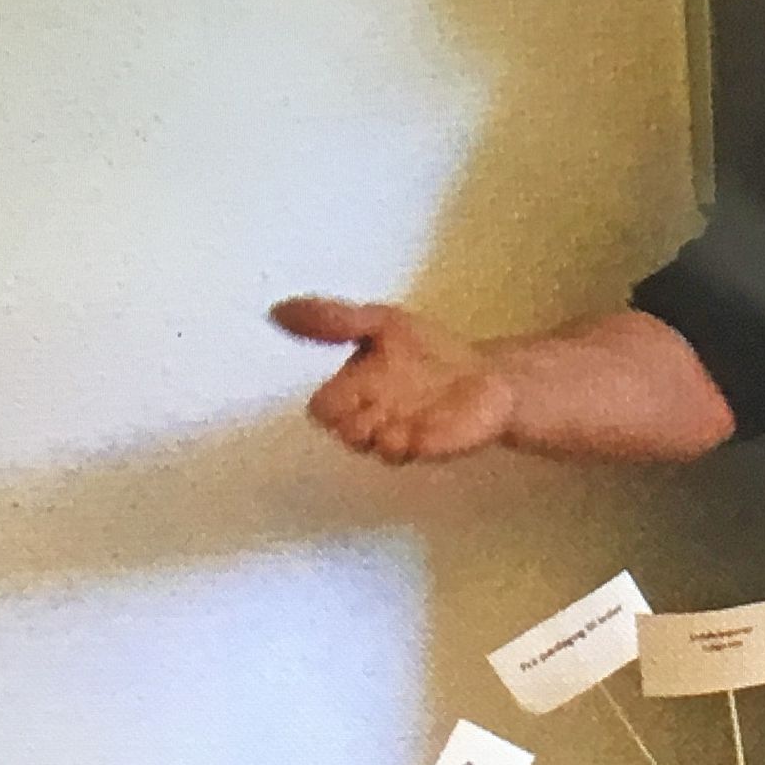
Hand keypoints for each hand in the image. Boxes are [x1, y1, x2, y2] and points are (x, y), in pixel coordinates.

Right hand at [278, 295, 518, 463]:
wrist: (488, 376)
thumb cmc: (430, 351)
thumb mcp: (382, 323)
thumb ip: (335, 319)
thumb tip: (276, 311)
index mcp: (353, 390)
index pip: (321, 408)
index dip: (329, 403)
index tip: (350, 386)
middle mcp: (370, 418)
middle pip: (341, 430)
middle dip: (351, 417)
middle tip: (372, 397)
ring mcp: (396, 436)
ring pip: (369, 446)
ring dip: (375, 430)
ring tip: (393, 413)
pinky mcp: (425, 448)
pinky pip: (402, 453)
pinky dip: (403, 440)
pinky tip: (416, 426)